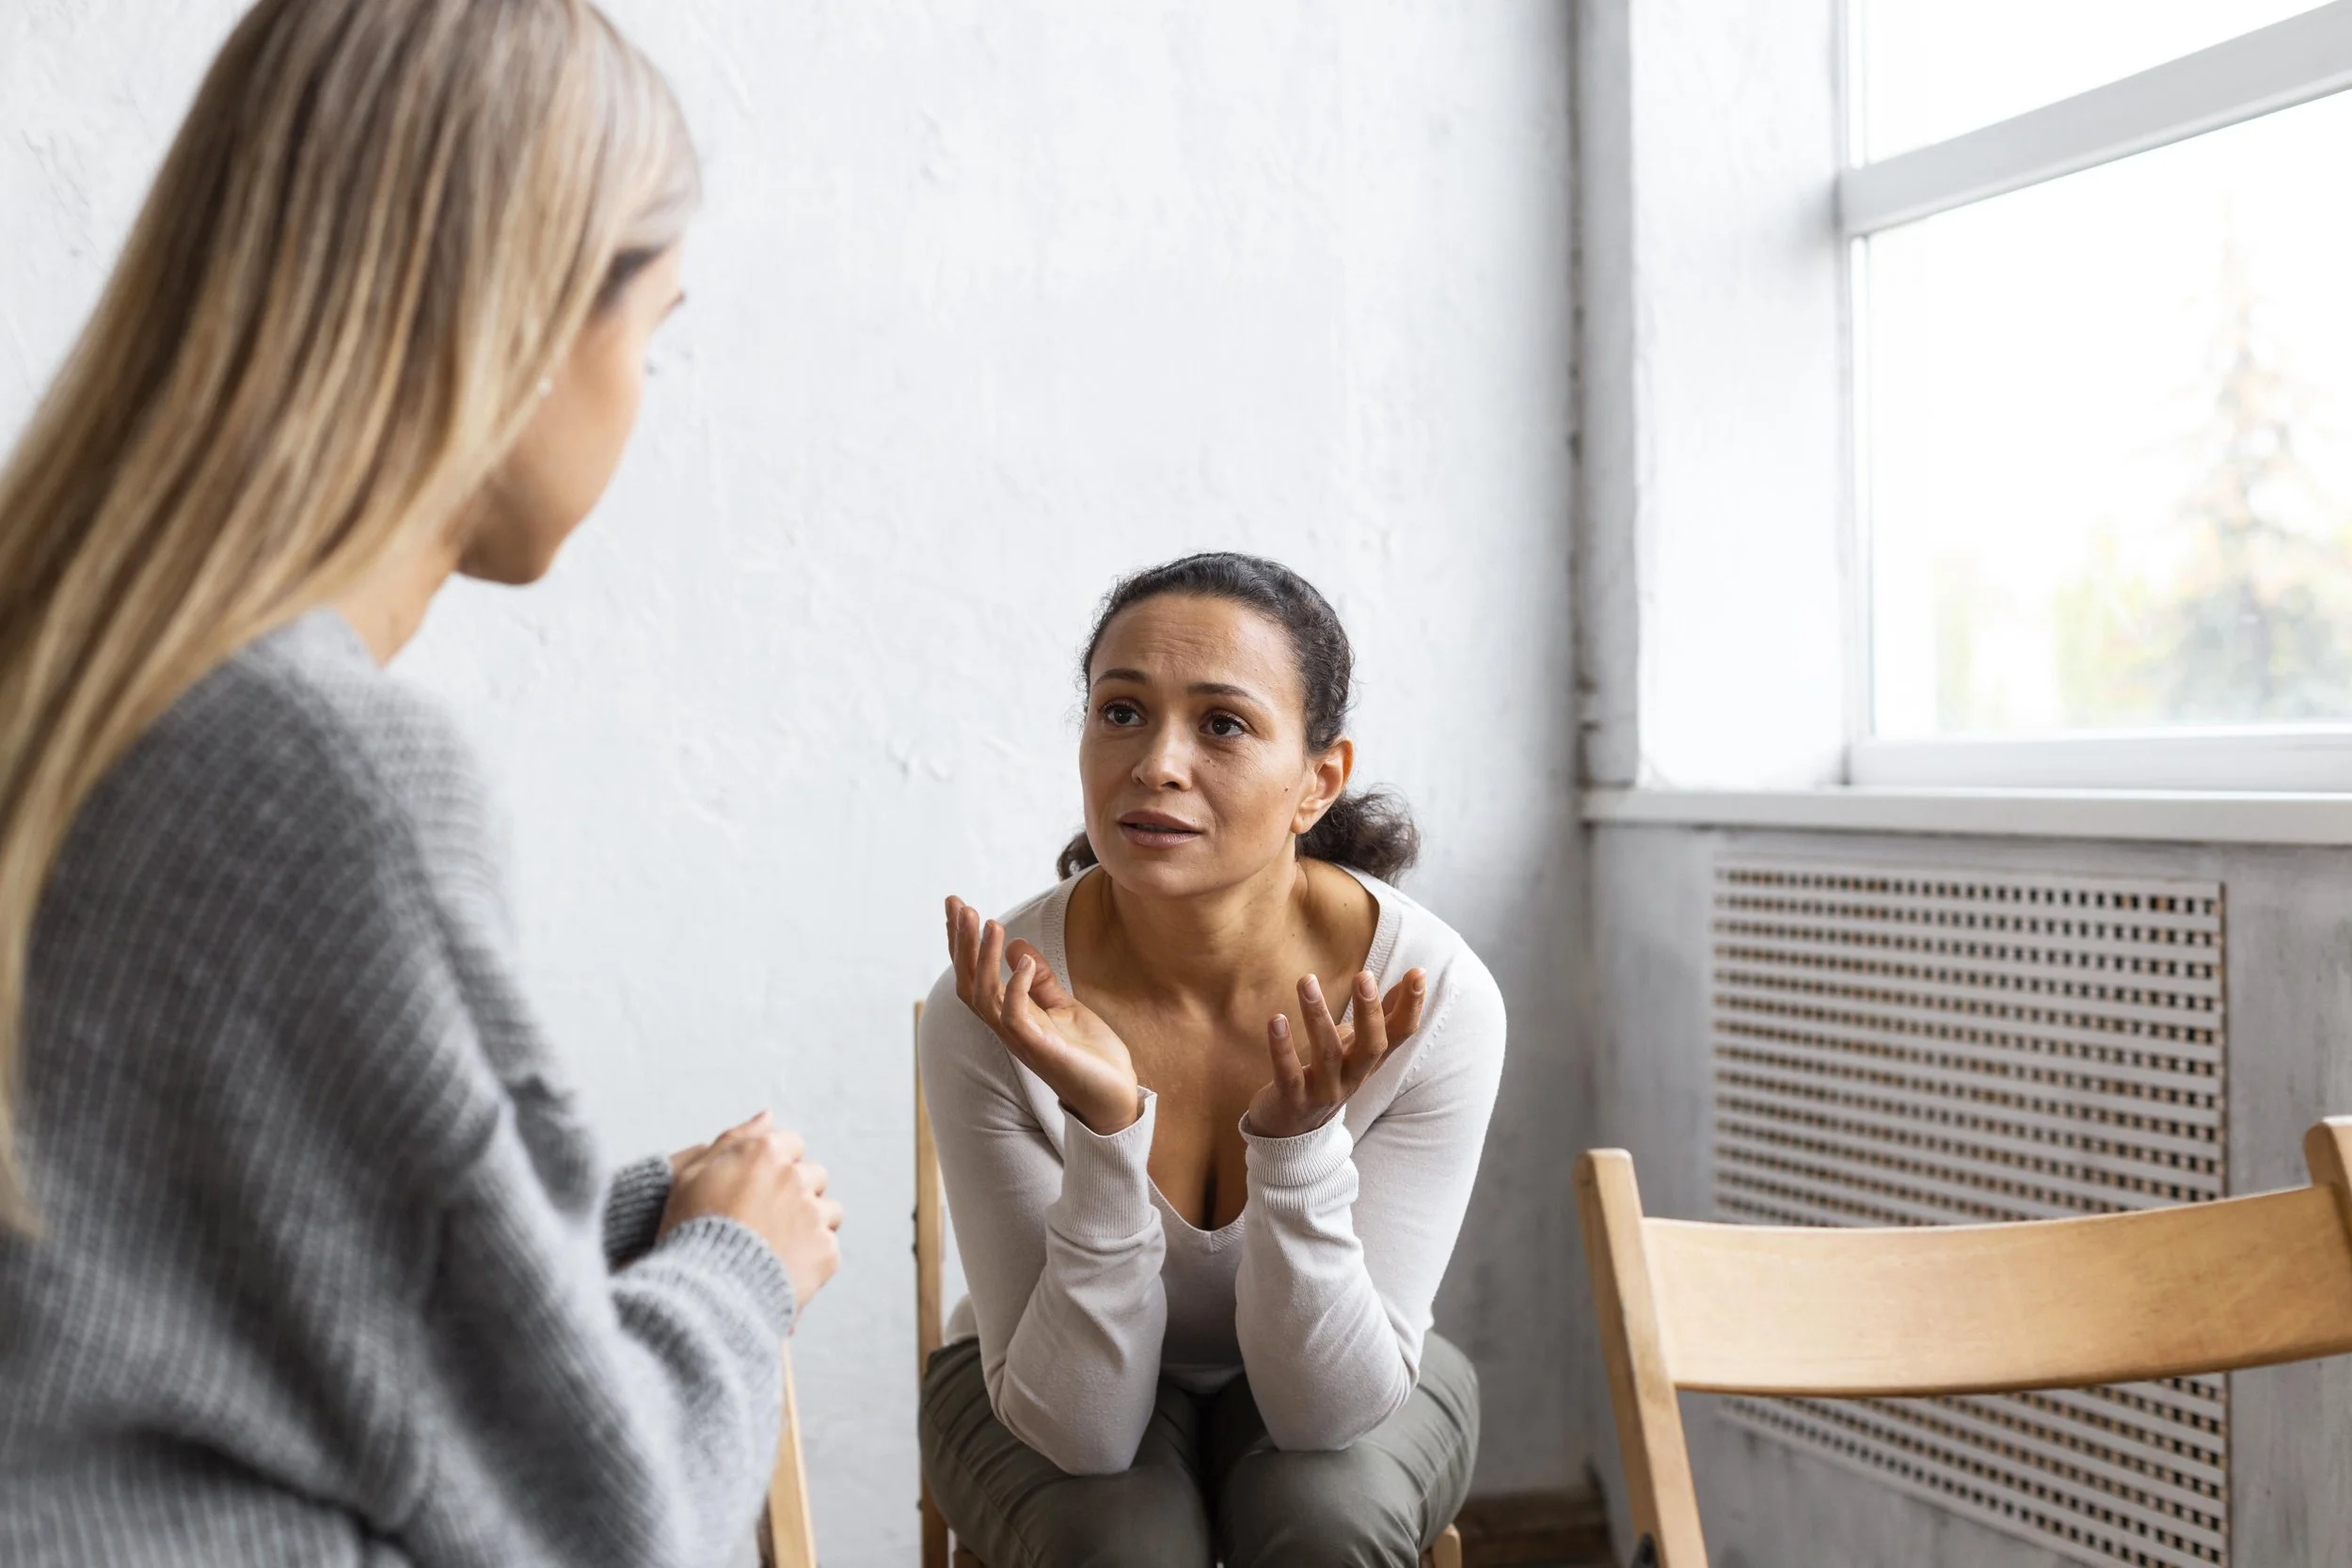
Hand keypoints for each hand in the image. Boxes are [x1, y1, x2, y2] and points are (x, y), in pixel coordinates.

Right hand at [661, 1111, 843, 1314]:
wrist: (705, 1290)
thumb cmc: (689, 1231)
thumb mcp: (692, 1175)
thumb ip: (734, 1140)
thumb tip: (768, 1116)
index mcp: (765, 1154)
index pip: (790, 1145)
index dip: (773, 1168)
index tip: (756, 1190)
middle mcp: (796, 1178)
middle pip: (812, 1175)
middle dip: (795, 1192)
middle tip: (765, 1220)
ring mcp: (814, 1215)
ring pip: (829, 1210)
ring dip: (810, 1222)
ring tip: (777, 1246)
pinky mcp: (826, 1251)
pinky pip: (828, 1247)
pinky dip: (811, 1258)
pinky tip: (783, 1268)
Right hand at [947, 895, 1141, 1134]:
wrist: (1114, 1093)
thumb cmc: (1088, 1053)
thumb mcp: (1063, 1005)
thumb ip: (1039, 980)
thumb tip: (1017, 946)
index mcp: (1010, 1013)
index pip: (975, 974)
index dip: (962, 942)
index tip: (956, 906)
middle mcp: (1007, 1025)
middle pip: (969, 982)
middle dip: (961, 943)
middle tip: (959, 905)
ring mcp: (1020, 1038)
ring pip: (984, 997)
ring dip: (983, 958)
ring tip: (989, 922)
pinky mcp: (1039, 1048)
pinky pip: (1014, 1016)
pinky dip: (1015, 986)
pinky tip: (1021, 958)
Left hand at [1247, 968, 1426, 1139]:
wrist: (1292, 1132)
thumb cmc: (1329, 1076)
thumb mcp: (1358, 1047)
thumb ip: (1383, 1016)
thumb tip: (1413, 978)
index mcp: (1370, 1061)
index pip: (1400, 1034)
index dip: (1412, 1006)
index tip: (1418, 972)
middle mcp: (1353, 1077)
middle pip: (1372, 1047)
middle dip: (1370, 1012)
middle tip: (1363, 975)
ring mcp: (1324, 1092)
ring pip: (1327, 1055)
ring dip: (1317, 1016)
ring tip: (1307, 981)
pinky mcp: (1292, 1100)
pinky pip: (1289, 1075)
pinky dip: (1282, 1048)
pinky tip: (1276, 1020)